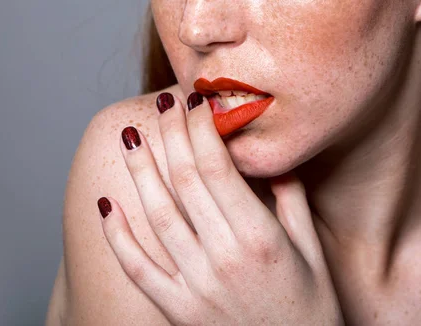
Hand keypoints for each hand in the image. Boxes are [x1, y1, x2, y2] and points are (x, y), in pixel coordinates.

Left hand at [97, 92, 342, 324]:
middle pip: (185, 181)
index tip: (196, 102)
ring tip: (129, 137)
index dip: (201, 129)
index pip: (218, 167)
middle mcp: (223, 258)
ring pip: (157, 215)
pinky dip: (117, 237)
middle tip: (163, 104)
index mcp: (260, 238)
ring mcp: (195, 285)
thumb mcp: (313, 254)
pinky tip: (106, 206)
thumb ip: (292, 203)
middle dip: (171, 135)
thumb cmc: (310, 310)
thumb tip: (272, 161)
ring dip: (140, 172)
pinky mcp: (176, 309)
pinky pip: (137, 268)